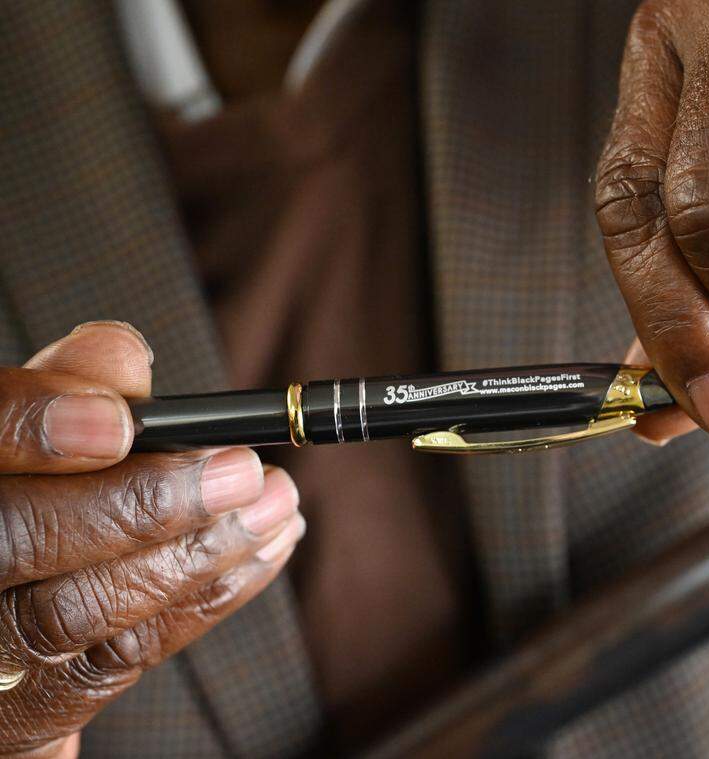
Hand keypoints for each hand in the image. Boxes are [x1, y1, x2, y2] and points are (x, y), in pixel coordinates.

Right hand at [0, 322, 303, 757]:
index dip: (32, 430)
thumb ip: (70, 391)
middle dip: (141, 504)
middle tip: (242, 470)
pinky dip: (205, 599)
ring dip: (199, 552)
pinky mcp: (31, 714)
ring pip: (77, 612)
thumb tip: (118, 349)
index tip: (119, 423)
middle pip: (16, 543)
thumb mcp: (37, 442)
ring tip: (278, 503)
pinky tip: (264, 550)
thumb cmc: (31, 500)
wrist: (6, 623)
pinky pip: (121, 659)